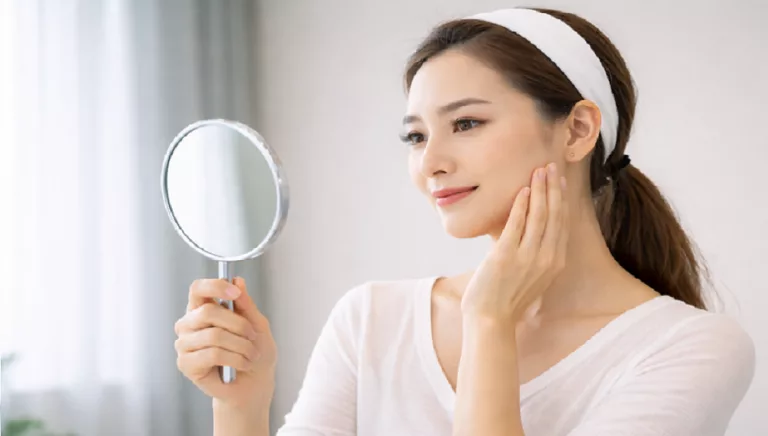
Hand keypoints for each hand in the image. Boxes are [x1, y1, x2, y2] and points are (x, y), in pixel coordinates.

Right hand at [174, 277, 276, 407]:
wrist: (254, 384)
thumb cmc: (254, 352)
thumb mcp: (257, 325)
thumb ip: (246, 304)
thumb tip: (237, 281)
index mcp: (203, 308)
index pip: (198, 289)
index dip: (215, 287)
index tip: (235, 292)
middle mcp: (189, 323)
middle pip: (207, 312)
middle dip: (238, 324)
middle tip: (253, 335)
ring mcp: (184, 343)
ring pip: (214, 335)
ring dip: (241, 345)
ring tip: (251, 354)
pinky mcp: (185, 364)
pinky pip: (213, 354)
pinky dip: (235, 359)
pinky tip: (241, 364)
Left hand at [461, 162, 568, 321]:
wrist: (492, 320)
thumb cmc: (506, 298)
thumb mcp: (530, 275)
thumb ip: (534, 254)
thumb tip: (528, 231)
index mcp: (555, 262)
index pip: (562, 223)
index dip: (561, 199)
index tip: (559, 180)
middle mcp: (547, 258)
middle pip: (554, 215)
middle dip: (553, 187)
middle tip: (550, 166)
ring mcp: (528, 258)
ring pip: (539, 216)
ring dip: (540, 190)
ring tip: (538, 171)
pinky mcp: (507, 257)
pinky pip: (517, 225)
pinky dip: (521, 206)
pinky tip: (522, 190)